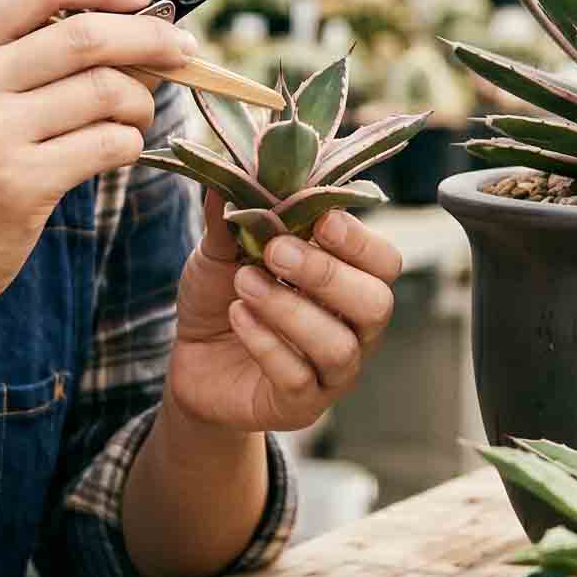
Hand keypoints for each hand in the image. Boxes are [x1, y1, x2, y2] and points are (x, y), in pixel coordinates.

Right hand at [0, 0, 195, 322]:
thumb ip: (21, 54)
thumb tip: (127, 20)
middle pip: (87, 35)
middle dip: (150, 37)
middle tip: (181, 48)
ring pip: (105, 91)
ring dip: (142, 100)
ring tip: (139, 113)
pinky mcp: (20, 185)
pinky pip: (107, 144)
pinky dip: (129, 143)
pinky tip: (120, 149)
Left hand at [166, 180, 406, 432]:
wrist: (192, 359)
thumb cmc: (224, 295)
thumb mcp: (220, 251)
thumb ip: (230, 217)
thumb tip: (226, 171)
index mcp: (348, 280)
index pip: (384, 262)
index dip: (359, 240)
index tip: (319, 218)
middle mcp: (353, 327)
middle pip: (376, 304)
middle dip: (326, 274)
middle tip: (276, 251)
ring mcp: (331, 371)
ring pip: (339, 346)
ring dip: (289, 309)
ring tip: (244, 284)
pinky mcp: (300, 405)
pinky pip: (298, 378)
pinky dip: (266, 343)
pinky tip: (238, 317)